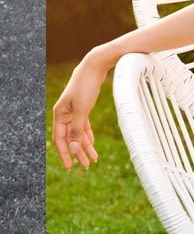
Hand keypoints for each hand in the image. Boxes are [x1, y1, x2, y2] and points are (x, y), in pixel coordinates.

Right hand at [52, 51, 108, 169]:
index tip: (71, 167)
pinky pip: (83, 125)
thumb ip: (77, 129)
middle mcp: (64, 114)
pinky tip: (91, 144)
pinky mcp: (83, 107)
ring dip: (85, 145)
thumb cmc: (86, 86)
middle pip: (70, 138)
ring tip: (93, 159)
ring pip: (78, 132)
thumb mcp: (82, 109)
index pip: (60, 140)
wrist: (94, 66)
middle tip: (87, 166)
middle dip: (78, 152)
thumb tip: (72, 149)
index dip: (65, 154)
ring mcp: (74, 110)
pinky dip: (87, 134)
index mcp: (60, 115)